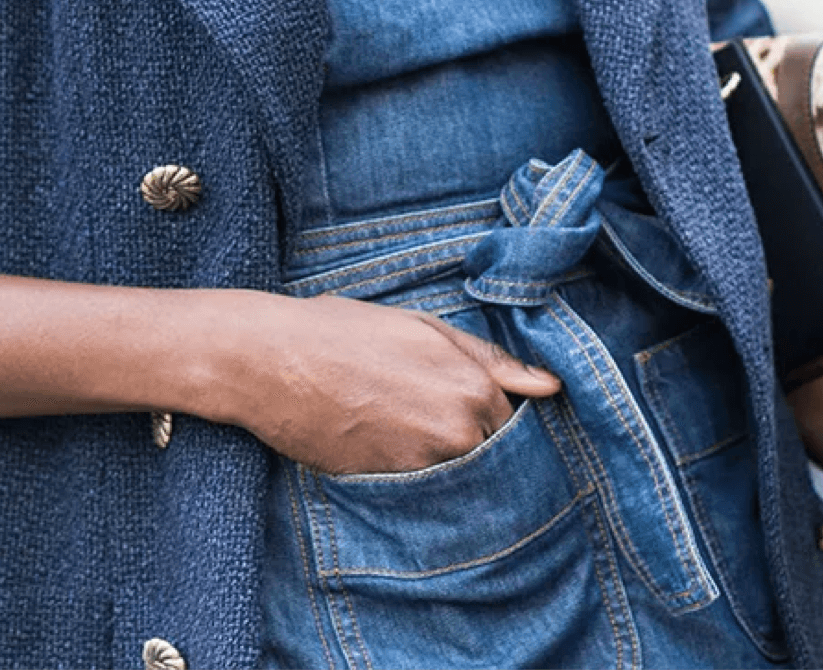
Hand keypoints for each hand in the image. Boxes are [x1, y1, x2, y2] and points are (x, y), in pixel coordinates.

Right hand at [203, 292, 561, 474]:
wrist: (271, 360)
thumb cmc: (343, 331)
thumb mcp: (422, 327)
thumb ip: (492, 359)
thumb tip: (551, 386)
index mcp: (473, 383)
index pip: (514, 421)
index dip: (494, 416)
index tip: (468, 410)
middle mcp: (459, 428)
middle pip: (493, 454)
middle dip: (476, 444)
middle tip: (428, 421)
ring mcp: (424, 463)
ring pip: (460, 477)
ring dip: (446, 465)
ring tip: (405, 433)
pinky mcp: (389, 486)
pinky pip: (424, 494)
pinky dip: (415, 479)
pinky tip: (387, 450)